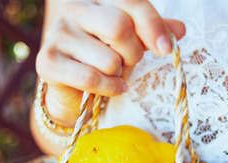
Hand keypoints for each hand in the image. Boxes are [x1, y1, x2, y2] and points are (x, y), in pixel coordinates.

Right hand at [36, 0, 185, 126]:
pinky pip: (91, 78)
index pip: (130, 1)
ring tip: (112, 74)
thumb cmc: (104, 57)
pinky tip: (113, 89)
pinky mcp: (47, 61)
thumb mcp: (132, 40)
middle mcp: (72, 8)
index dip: (152, 24)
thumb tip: (181, 30)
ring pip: (108, 59)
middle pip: (119, 27)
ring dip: (119, 75)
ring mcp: (57, 33)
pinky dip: (109, 89)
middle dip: (133, 53)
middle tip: (129, 62)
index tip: (165, 49)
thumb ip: (153, 31)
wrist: (73, 88)